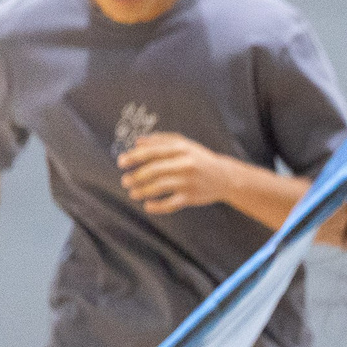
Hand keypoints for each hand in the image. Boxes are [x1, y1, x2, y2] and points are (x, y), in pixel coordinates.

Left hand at [119, 134, 235, 213]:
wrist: (225, 177)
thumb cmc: (200, 159)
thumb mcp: (185, 144)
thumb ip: (161, 140)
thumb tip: (137, 142)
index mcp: (181, 149)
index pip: (153, 152)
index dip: (134, 157)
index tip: (121, 162)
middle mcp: (185, 164)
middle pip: (154, 170)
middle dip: (136, 176)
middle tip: (125, 181)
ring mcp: (188, 182)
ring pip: (159, 187)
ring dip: (142, 191)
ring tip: (133, 193)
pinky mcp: (191, 197)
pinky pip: (170, 204)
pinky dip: (156, 206)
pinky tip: (147, 205)